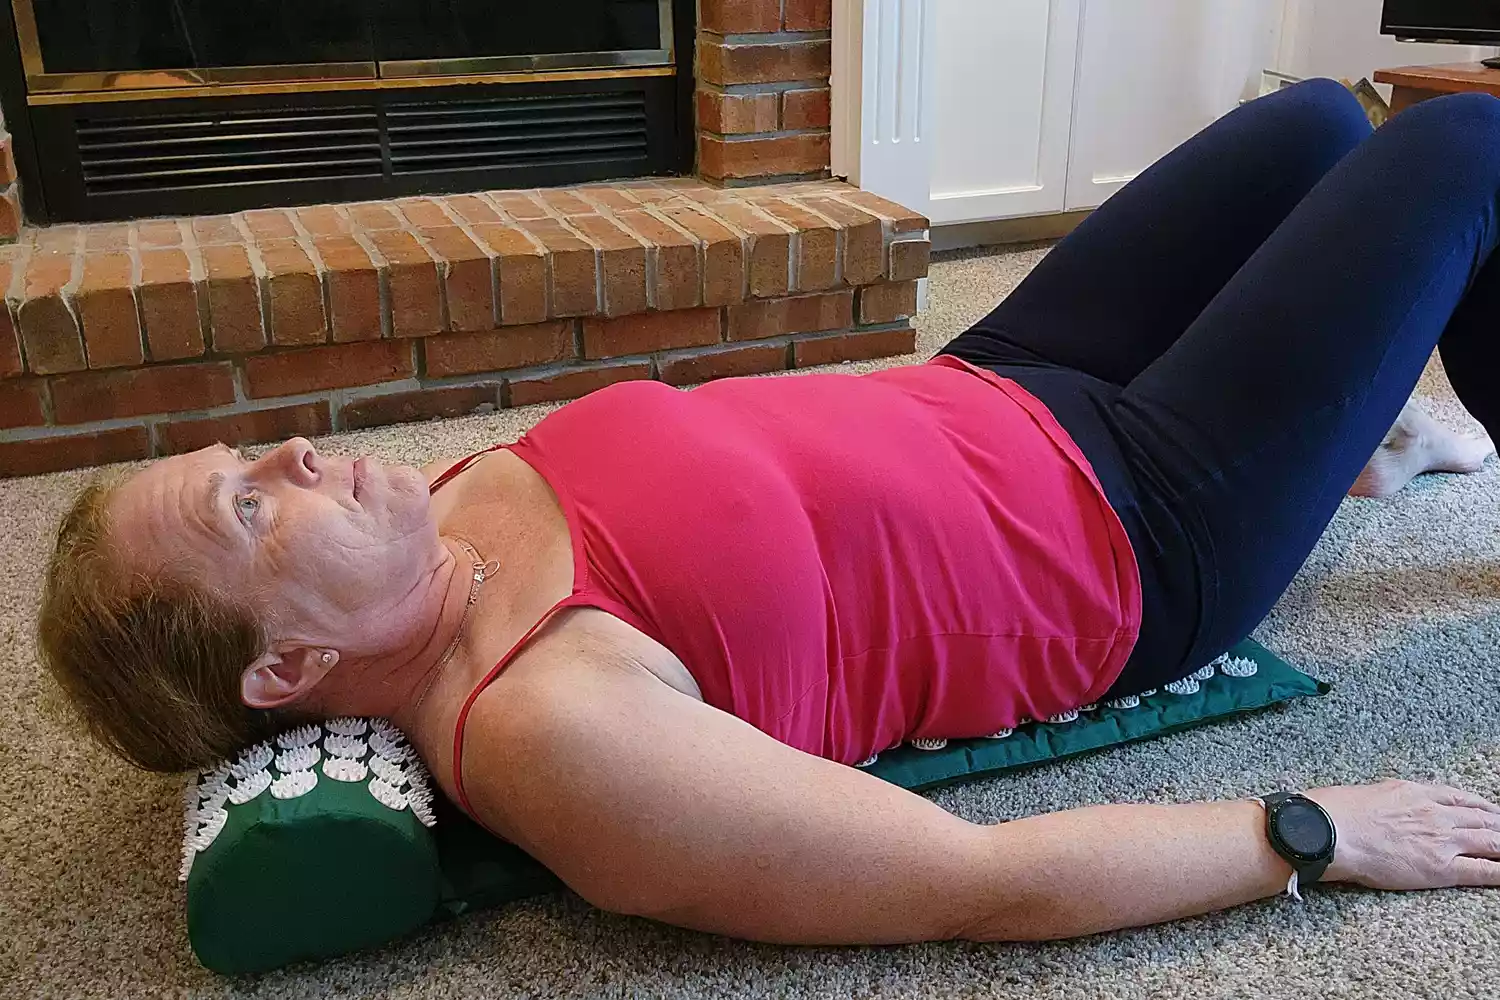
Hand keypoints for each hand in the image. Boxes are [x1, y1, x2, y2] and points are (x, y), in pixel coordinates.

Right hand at [1305, 779, 1499, 889]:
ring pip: (1491, 841)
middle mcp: (1436, 813)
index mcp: (1418, 792)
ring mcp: (1443, 839)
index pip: (1462, 798)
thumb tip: (1396, 802)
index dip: (1483, 807)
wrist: (1329, 832)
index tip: (1492, 812)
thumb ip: (1394, 797)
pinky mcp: (1442, 867)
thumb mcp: (1372, 791)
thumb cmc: (1338, 812)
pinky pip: (1483, 870)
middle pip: (1484, 819)